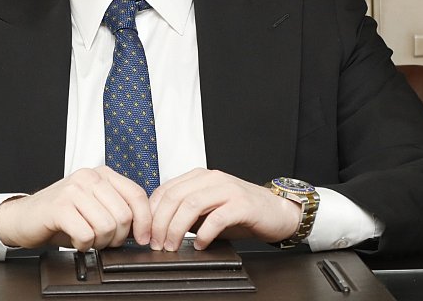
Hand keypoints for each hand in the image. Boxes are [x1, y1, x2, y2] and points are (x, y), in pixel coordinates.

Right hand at [0, 166, 151, 250]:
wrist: (24, 218)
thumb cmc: (62, 215)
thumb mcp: (95, 206)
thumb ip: (119, 208)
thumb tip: (145, 227)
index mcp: (102, 174)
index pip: (137, 195)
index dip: (144, 221)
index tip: (141, 238)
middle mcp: (89, 176)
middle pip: (124, 215)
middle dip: (117, 237)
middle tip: (103, 241)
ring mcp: (73, 189)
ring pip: (107, 226)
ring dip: (99, 242)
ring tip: (88, 239)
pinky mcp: (59, 206)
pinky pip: (86, 234)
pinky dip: (83, 245)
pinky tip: (76, 240)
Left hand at [148, 169, 300, 251]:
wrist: (277, 212)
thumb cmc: (242, 212)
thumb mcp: (208, 209)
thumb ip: (187, 213)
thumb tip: (159, 228)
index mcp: (199, 176)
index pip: (165, 190)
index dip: (152, 213)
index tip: (145, 233)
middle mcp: (212, 178)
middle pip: (174, 197)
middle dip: (160, 223)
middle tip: (156, 243)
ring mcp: (227, 189)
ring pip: (191, 205)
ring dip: (176, 229)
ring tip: (173, 246)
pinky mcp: (242, 204)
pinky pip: (216, 218)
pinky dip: (204, 234)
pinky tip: (201, 245)